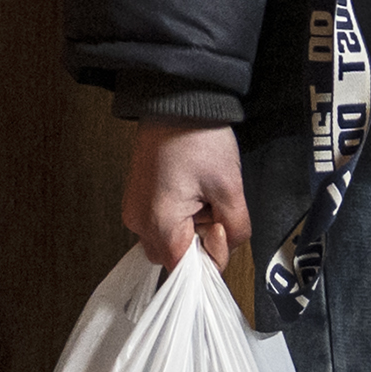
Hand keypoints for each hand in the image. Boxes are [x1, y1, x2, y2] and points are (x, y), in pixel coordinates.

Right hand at [119, 113, 246, 282]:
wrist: (175, 101)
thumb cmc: (197, 138)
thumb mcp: (230, 187)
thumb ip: (235, 228)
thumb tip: (226, 244)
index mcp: (160, 223)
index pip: (186, 270)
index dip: (211, 257)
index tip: (222, 230)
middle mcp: (139, 222)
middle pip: (175, 258)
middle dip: (200, 242)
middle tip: (214, 208)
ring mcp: (135, 210)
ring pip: (169, 241)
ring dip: (190, 229)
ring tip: (201, 194)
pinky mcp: (138, 198)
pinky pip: (161, 223)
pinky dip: (180, 216)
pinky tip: (191, 191)